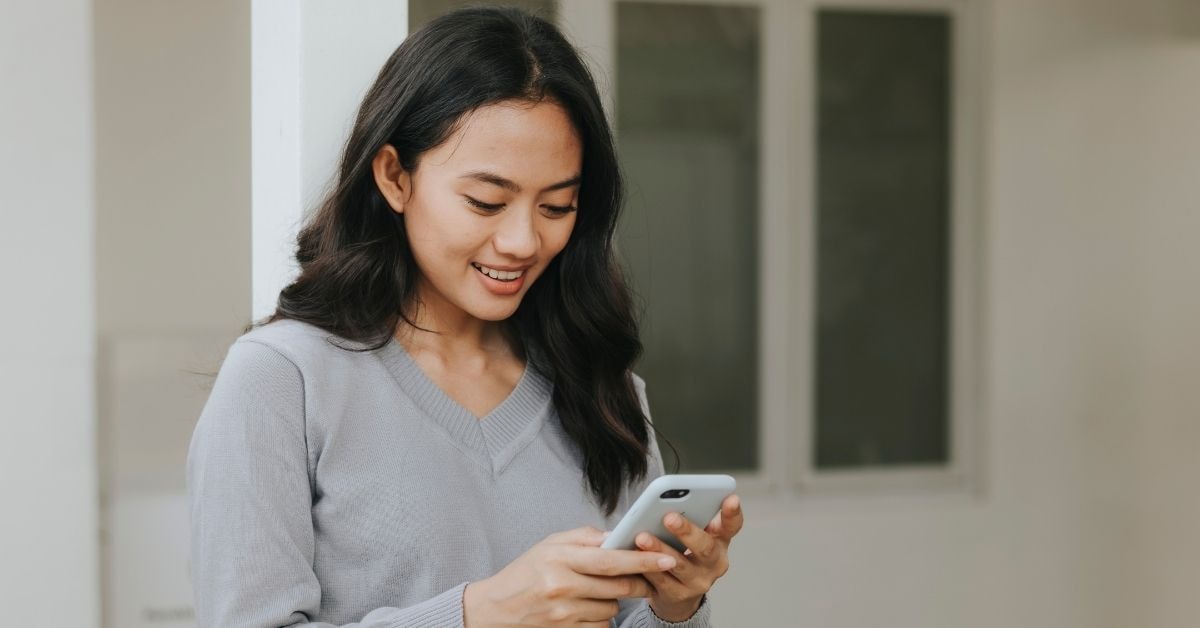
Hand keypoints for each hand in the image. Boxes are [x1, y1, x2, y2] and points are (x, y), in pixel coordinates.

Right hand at [463, 526, 678, 627]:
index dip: (642, 559)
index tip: (666, 557)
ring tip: (595, 591)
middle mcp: (562, 586)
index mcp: (559, 558)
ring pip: (612, 607)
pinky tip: (586, 608)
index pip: (611, 559)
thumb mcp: (549, 545)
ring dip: (614, 600)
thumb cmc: (525, 573)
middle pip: (618, 587)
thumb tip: (617, 535)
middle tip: (645, 577)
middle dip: (639, 582)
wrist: (495, 610)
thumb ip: (584, 537)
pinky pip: (601, 625)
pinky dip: (601, 617)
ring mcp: (564, 613)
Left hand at [636, 494, 743, 621]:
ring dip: (660, 549)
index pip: (731, 526)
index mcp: (720, 541)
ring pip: (679, 565)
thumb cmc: (685, 554)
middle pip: (705, 547)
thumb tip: (668, 498)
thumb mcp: (695, 535)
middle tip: (669, 517)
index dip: (732, 513)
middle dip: (687, 531)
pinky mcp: (678, 595)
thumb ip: (691, 516)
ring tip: (642, 537)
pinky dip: (647, 567)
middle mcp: (714, 563)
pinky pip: (660, 581)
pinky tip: (634, 556)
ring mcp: (698, 582)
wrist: (679, 595)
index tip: (731, 498)